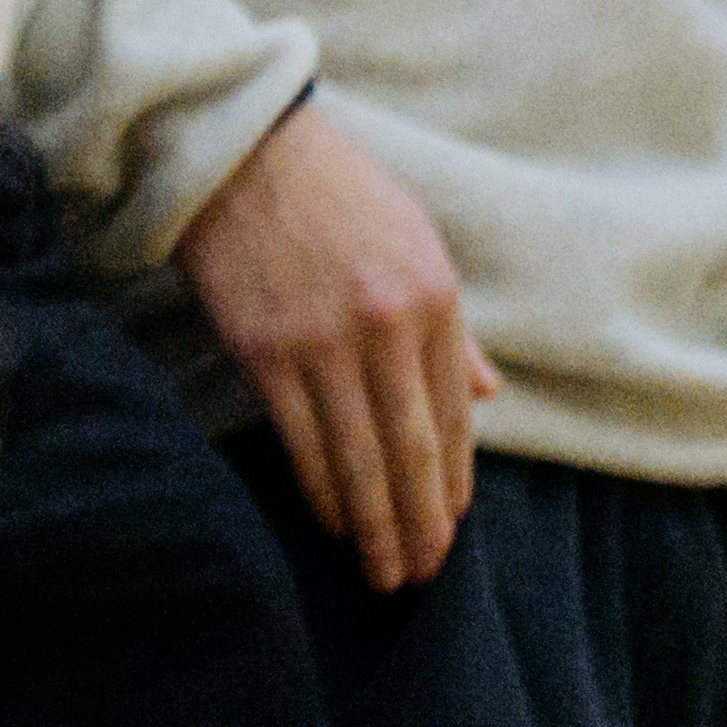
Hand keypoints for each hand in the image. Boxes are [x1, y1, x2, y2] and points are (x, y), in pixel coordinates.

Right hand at [176, 95, 489, 589]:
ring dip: (375, 524)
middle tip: (421, 576)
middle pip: (413, 450)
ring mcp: (323, 342)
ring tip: (383, 573)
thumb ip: (450, 327)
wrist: (240, 150)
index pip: (452, 414)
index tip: (451, 526)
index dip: (454, 481)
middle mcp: (387, 327)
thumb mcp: (414, 242)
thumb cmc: (333, 192)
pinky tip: (331, 522)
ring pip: (359, 458)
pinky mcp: (265, 350)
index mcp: (433, 298)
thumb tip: (486, 392)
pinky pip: (300, 439)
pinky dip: (320, 489)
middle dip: (421, 523)